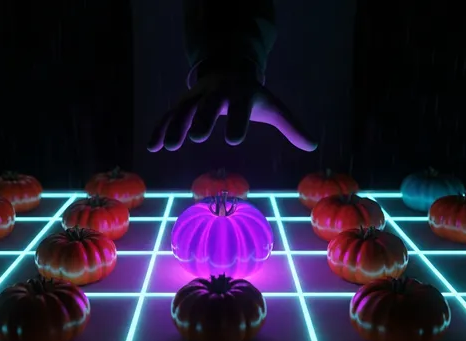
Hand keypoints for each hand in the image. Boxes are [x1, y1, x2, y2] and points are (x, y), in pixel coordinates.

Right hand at [148, 73, 316, 151]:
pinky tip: (152, 147)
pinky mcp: (182, 104)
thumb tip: (313, 145)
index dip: (236, 123)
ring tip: (168, 147)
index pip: (239, 109)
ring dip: (174, 127)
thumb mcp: (273, 107)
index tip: (233, 141)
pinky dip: (160, 129)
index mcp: (241, 94)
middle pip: (207, 105)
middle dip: (201, 119)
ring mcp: (196, 97)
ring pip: (182, 110)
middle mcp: (216, 93)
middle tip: (196, 137)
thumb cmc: (253, 96)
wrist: (228, 70)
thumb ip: (291, 127)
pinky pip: (168, 116)